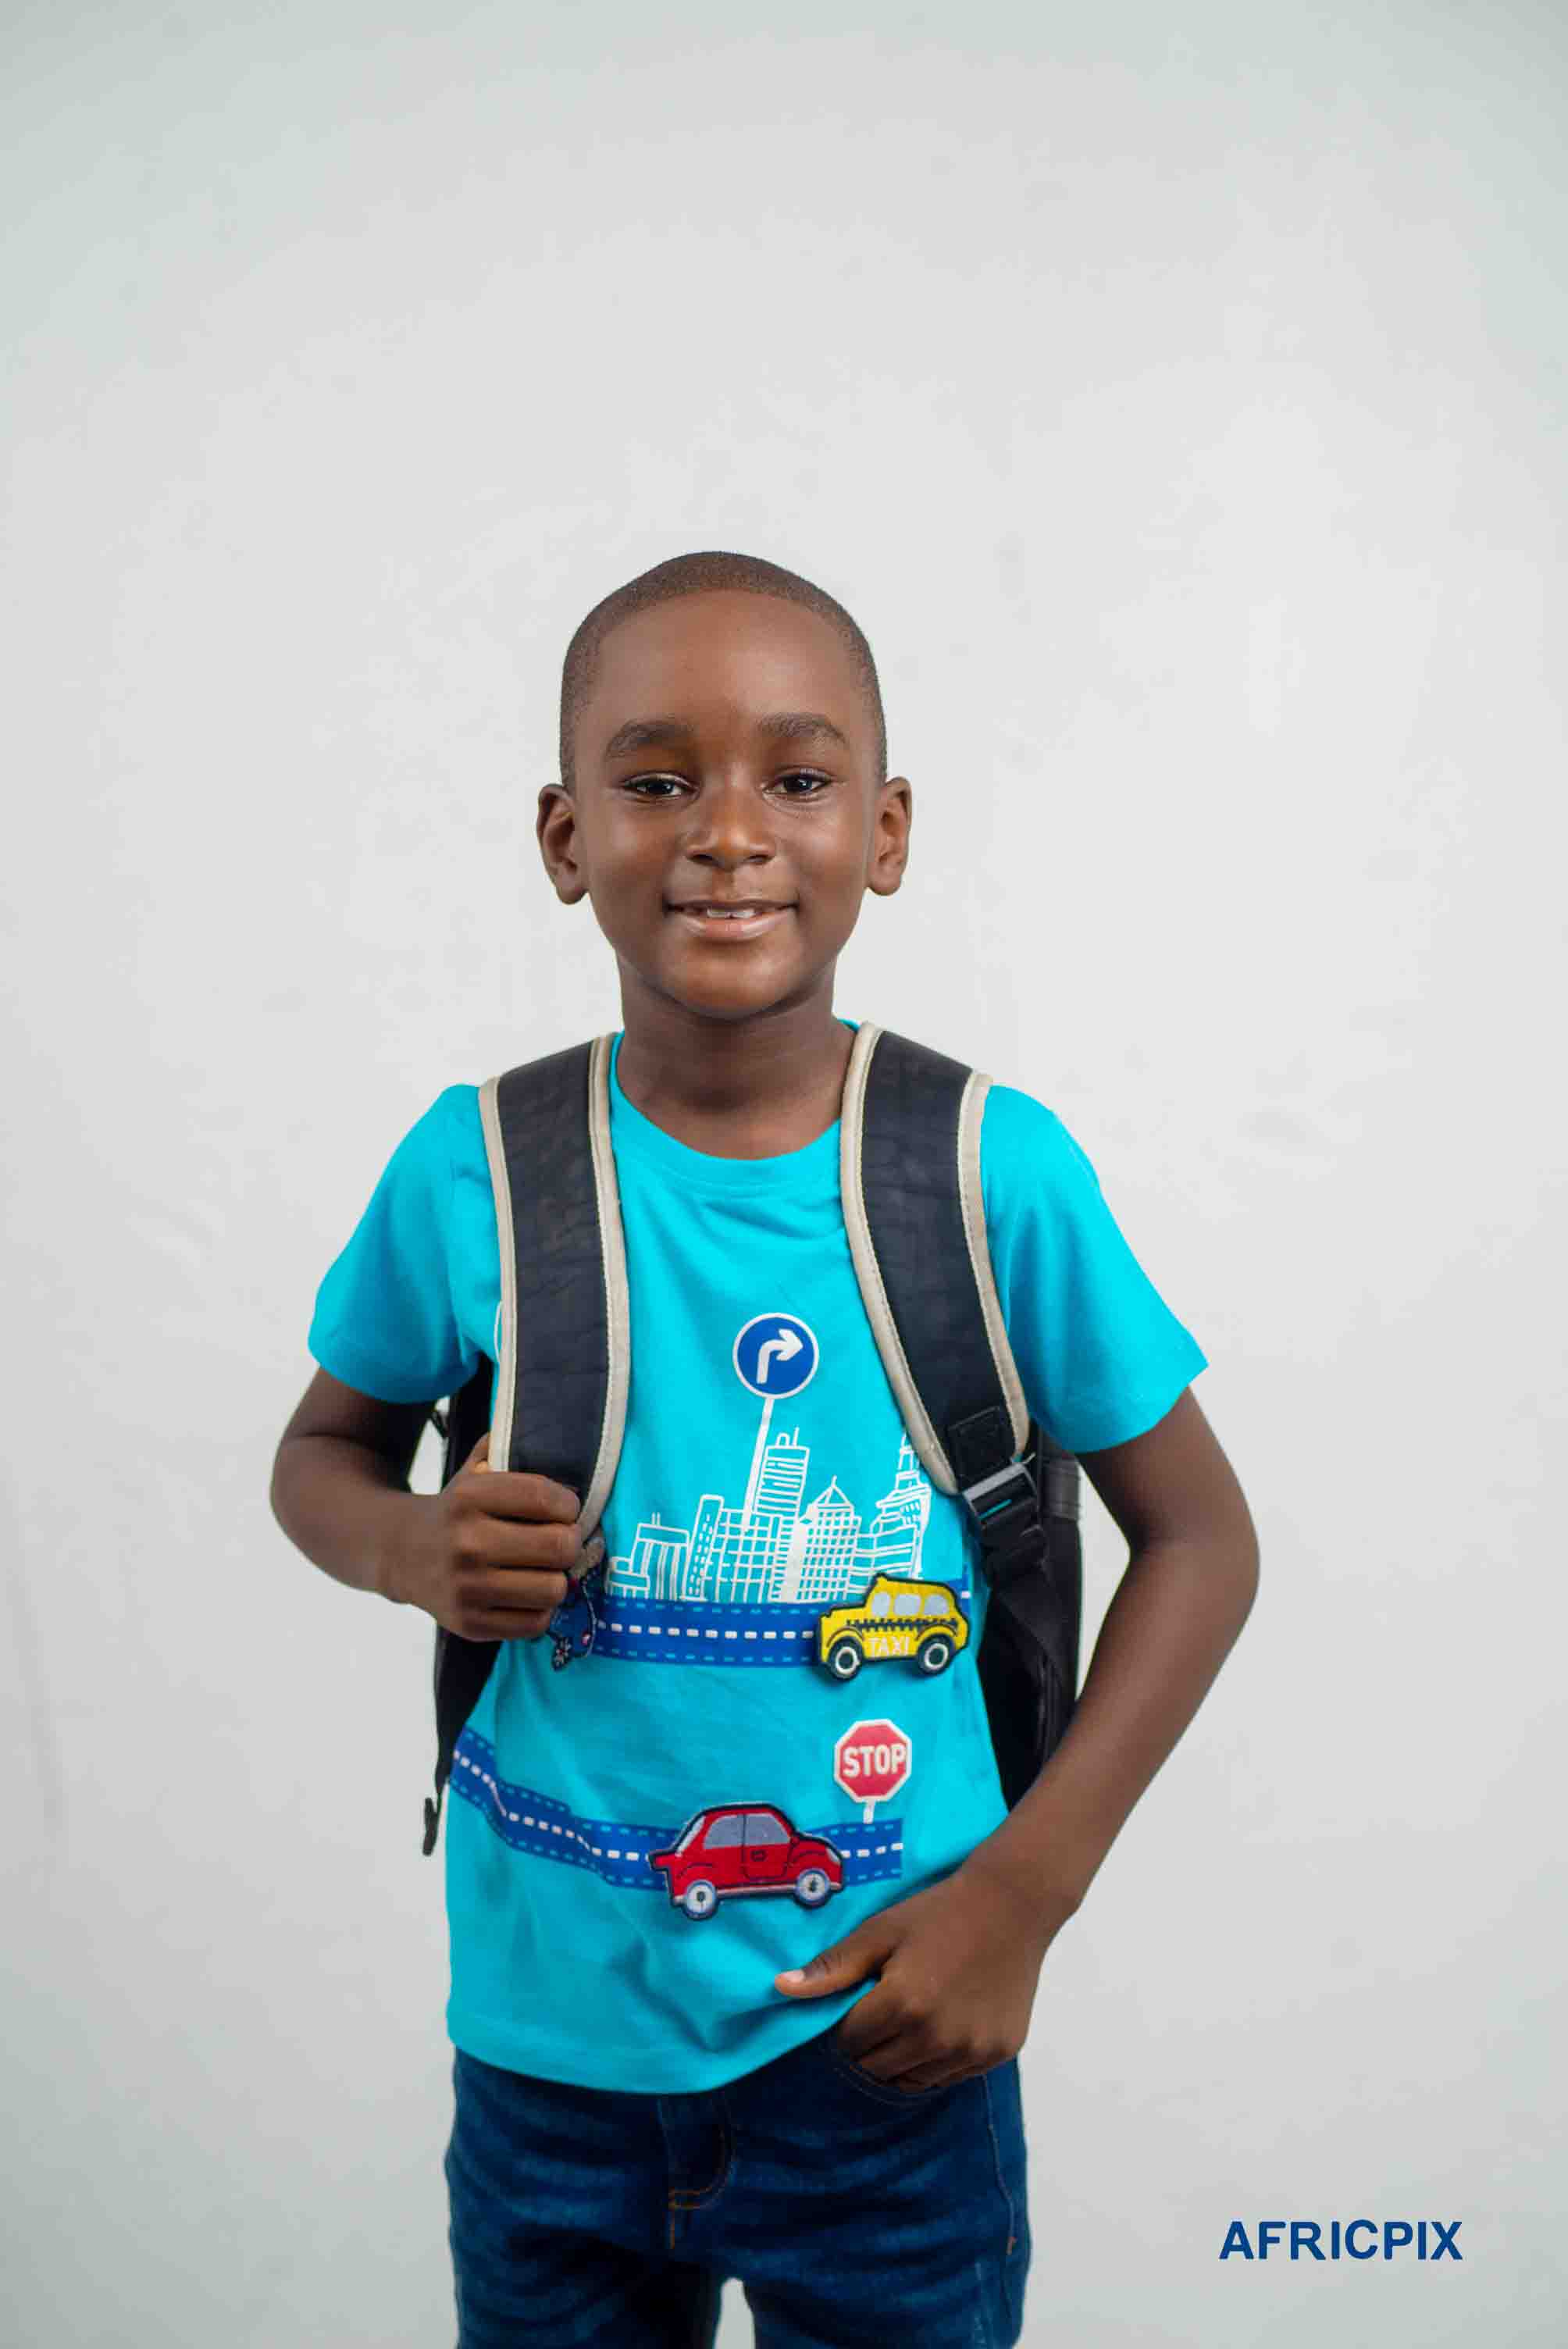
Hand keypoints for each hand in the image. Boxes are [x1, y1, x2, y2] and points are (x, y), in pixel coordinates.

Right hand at [386, 1432, 604, 1638]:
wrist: (400, 1553)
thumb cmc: (455, 1510)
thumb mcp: (473, 1472)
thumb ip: (508, 1449)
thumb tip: (556, 1437)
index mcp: (469, 1499)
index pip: (546, 1497)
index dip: (569, 1504)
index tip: (566, 1507)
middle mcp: (466, 1544)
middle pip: (559, 1546)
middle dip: (570, 1541)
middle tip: (561, 1539)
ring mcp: (466, 1588)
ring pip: (553, 1588)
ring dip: (557, 1577)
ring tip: (545, 1568)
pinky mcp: (469, 1624)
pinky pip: (535, 1623)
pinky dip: (540, 1608)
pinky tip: (527, 1592)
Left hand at [773, 1856, 1069, 2090]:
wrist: (1011, 1907)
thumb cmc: (937, 1913)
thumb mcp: (881, 1932)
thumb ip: (834, 1968)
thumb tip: (780, 1988)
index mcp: (903, 2005)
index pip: (849, 2042)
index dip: (847, 2022)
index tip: (861, 2000)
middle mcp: (936, 2037)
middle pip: (877, 2068)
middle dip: (870, 2044)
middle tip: (885, 2009)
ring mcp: (970, 2050)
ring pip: (912, 2080)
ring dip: (902, 2058)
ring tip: (912, 2018)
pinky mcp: (996, 2054)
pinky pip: (950, 2076)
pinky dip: (938, 2061)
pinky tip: (944, 2024)